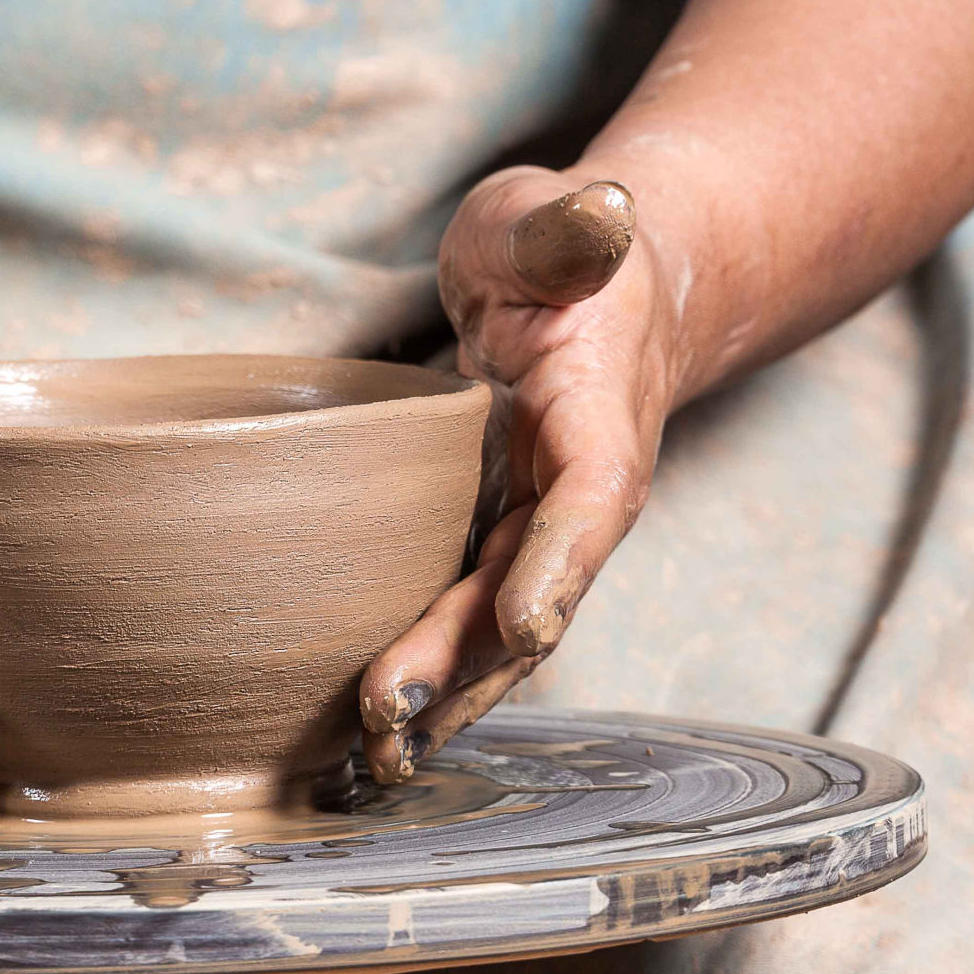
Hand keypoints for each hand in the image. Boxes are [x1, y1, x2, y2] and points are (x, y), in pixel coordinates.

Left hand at [357, 170, 678, 780]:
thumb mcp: (555, 218)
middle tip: (388, 722)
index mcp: (601, 416)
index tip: (524, 623)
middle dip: (466, 664)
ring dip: (442, 694)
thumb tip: (600, 212)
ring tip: (373, 762)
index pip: (592, 498)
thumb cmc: (568, 246)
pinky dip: (427, 671)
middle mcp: (578, 492)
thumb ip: (567, 232)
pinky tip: (371, 729)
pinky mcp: (492, 536)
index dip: (562, 562)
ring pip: (494, 627)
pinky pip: (462, 615)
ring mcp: (536, 524)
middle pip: (530, 591)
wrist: (599, 284)